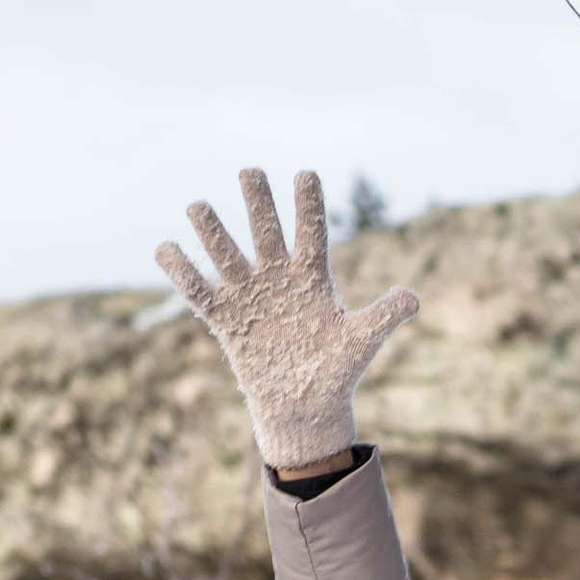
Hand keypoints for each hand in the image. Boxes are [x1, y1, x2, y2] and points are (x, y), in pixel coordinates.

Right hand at [157, 167, 417, 471]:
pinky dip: (182, 273)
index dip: (308, 205)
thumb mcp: (361, 343)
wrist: (305, 408)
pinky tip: (165, 248)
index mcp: (311, 278)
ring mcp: (250, 296)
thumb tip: (414, 299)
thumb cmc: (335, 372)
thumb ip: (383, 317)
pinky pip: (200, 293)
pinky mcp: (227, 320)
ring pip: (229, 255)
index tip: (305, 174)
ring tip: (198, 206)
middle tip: (249, 172)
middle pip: (266, 232)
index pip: (311, 233)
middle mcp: (277, 278)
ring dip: (213, 231)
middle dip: (258, 203)